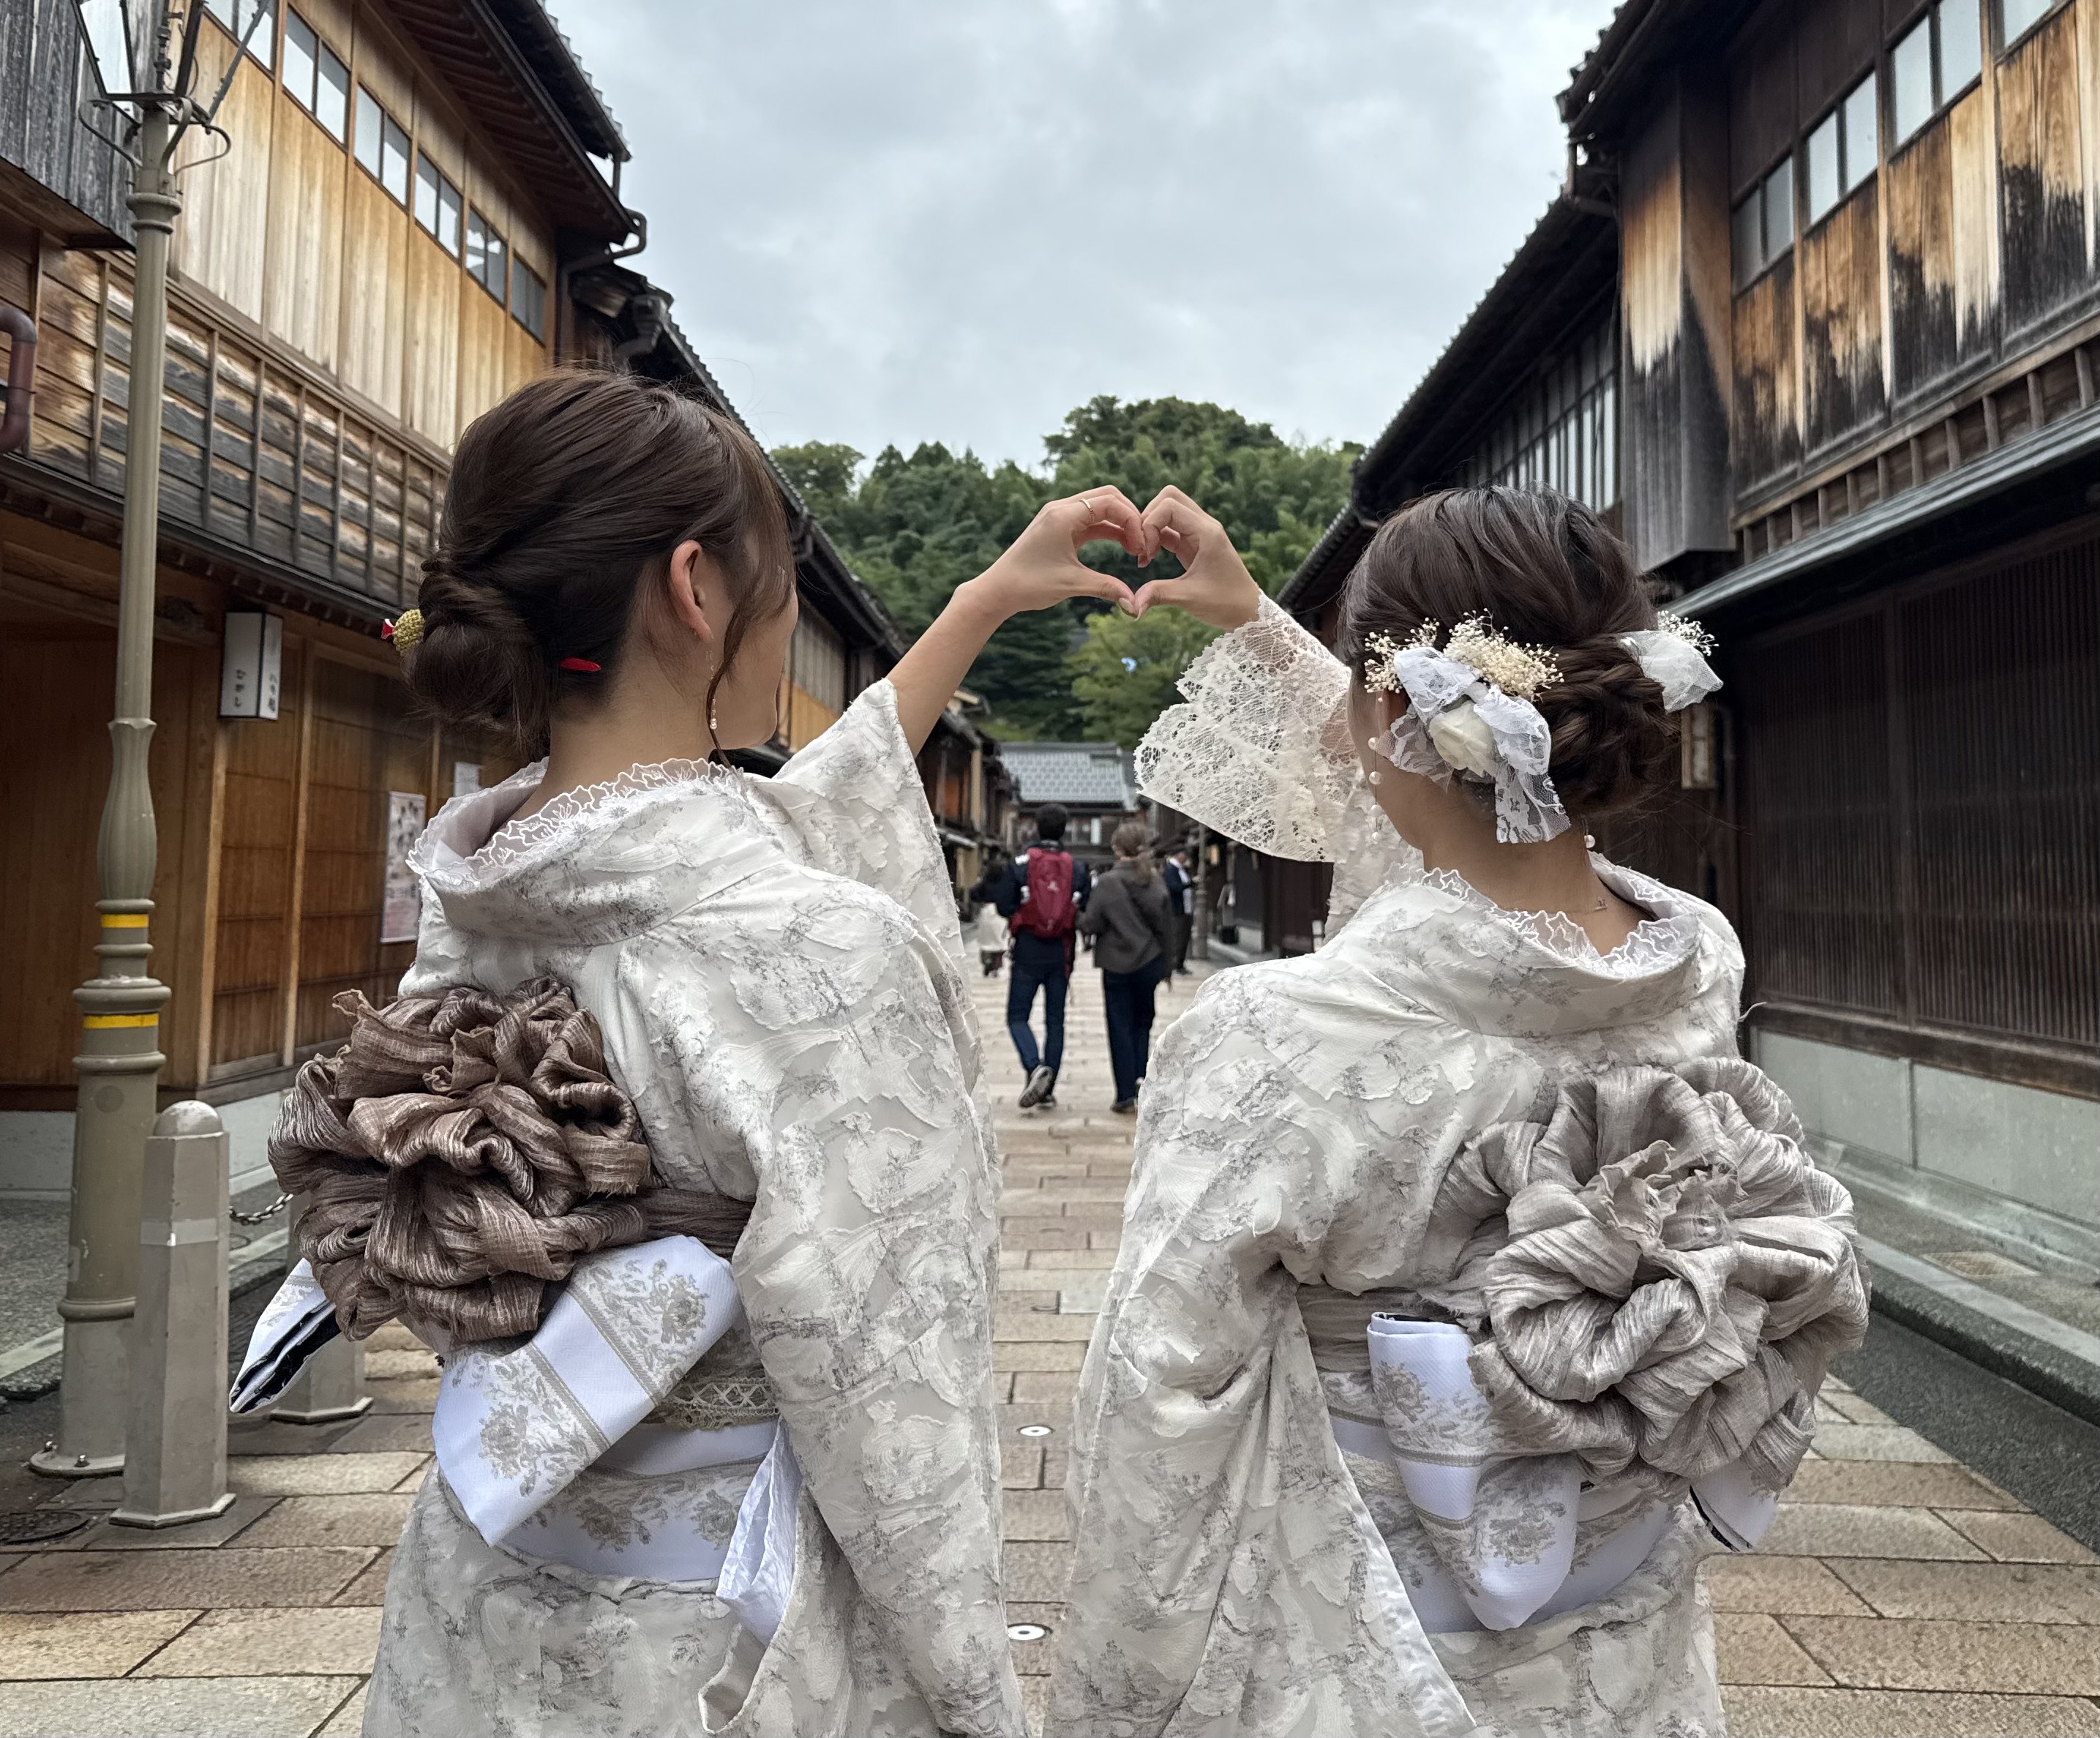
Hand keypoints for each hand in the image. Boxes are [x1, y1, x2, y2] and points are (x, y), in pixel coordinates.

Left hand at [965, 488, 1144, 621]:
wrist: (998, 590)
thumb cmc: (1029, 585)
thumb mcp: (1071, 584)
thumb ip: (1106, 588)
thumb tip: (1134, 604)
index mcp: (1063, 515)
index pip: (1110, 502)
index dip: (1132, 521)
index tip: (1140, 546)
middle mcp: (1061, 509)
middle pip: (1108, 497)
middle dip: (1130, 517)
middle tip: (1141, 544)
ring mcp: (1059, 517)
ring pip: (1100, 508)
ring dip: (1120, 524)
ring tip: (1135, 548)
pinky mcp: (1059, 528)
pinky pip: (1090, 521)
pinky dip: (1108, 530)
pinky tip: (1122, 546)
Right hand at [1130, 485, 1261, 629]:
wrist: (1248, 612)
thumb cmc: (1226, 603)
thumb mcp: (1190, 598)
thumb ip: (1159, 595)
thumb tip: (1132, 606)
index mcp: (1207, 532)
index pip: (1169, 505)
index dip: (1149, 523)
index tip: (1146, 551)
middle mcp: (1204, 526)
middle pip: (1169, 498)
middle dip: (1148, 518)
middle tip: (1142, 547)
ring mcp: (1199, 533)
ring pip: (1169, 511)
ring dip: (1151, 528)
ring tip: (1145, 555)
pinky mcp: (1194, 544)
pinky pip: (1170, 529)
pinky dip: (1156, 538)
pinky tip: (1149, 559)